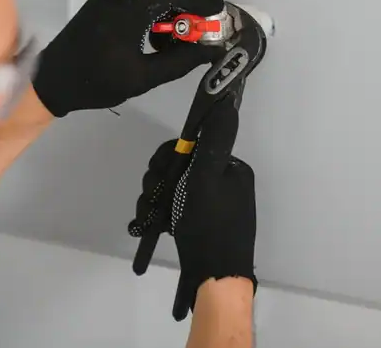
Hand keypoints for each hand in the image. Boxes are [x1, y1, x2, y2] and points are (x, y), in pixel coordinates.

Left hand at [32, 0, 224, 117]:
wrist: (51, 80)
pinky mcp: (101, 3)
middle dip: (184, 8)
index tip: (216, 10)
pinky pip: (135, 1)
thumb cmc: (96, 81)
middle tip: (196, 32)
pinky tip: (151, 40)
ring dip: (166, 14)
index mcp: (127, 10)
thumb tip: (211, 50)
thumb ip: (180, 61)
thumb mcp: (143, 77)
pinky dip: (150, 15)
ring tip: (171, 44)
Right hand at [129, 93, 256, 313]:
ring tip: (149, 215)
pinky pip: (176, 209)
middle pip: (179, 168)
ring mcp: (213, 207)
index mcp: (231, 170)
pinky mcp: (201, 226)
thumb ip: (211, 141)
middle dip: (159, 181)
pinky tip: (152, 224)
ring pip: (174, 189)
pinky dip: (161, 214)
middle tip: (153, 197)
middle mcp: (224, 184)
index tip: (158, 174)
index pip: (191, 147)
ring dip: (155, 199)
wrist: (214, 278)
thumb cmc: (209, 225)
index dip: (168, 158)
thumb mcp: (206, 178)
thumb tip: (226, 104)